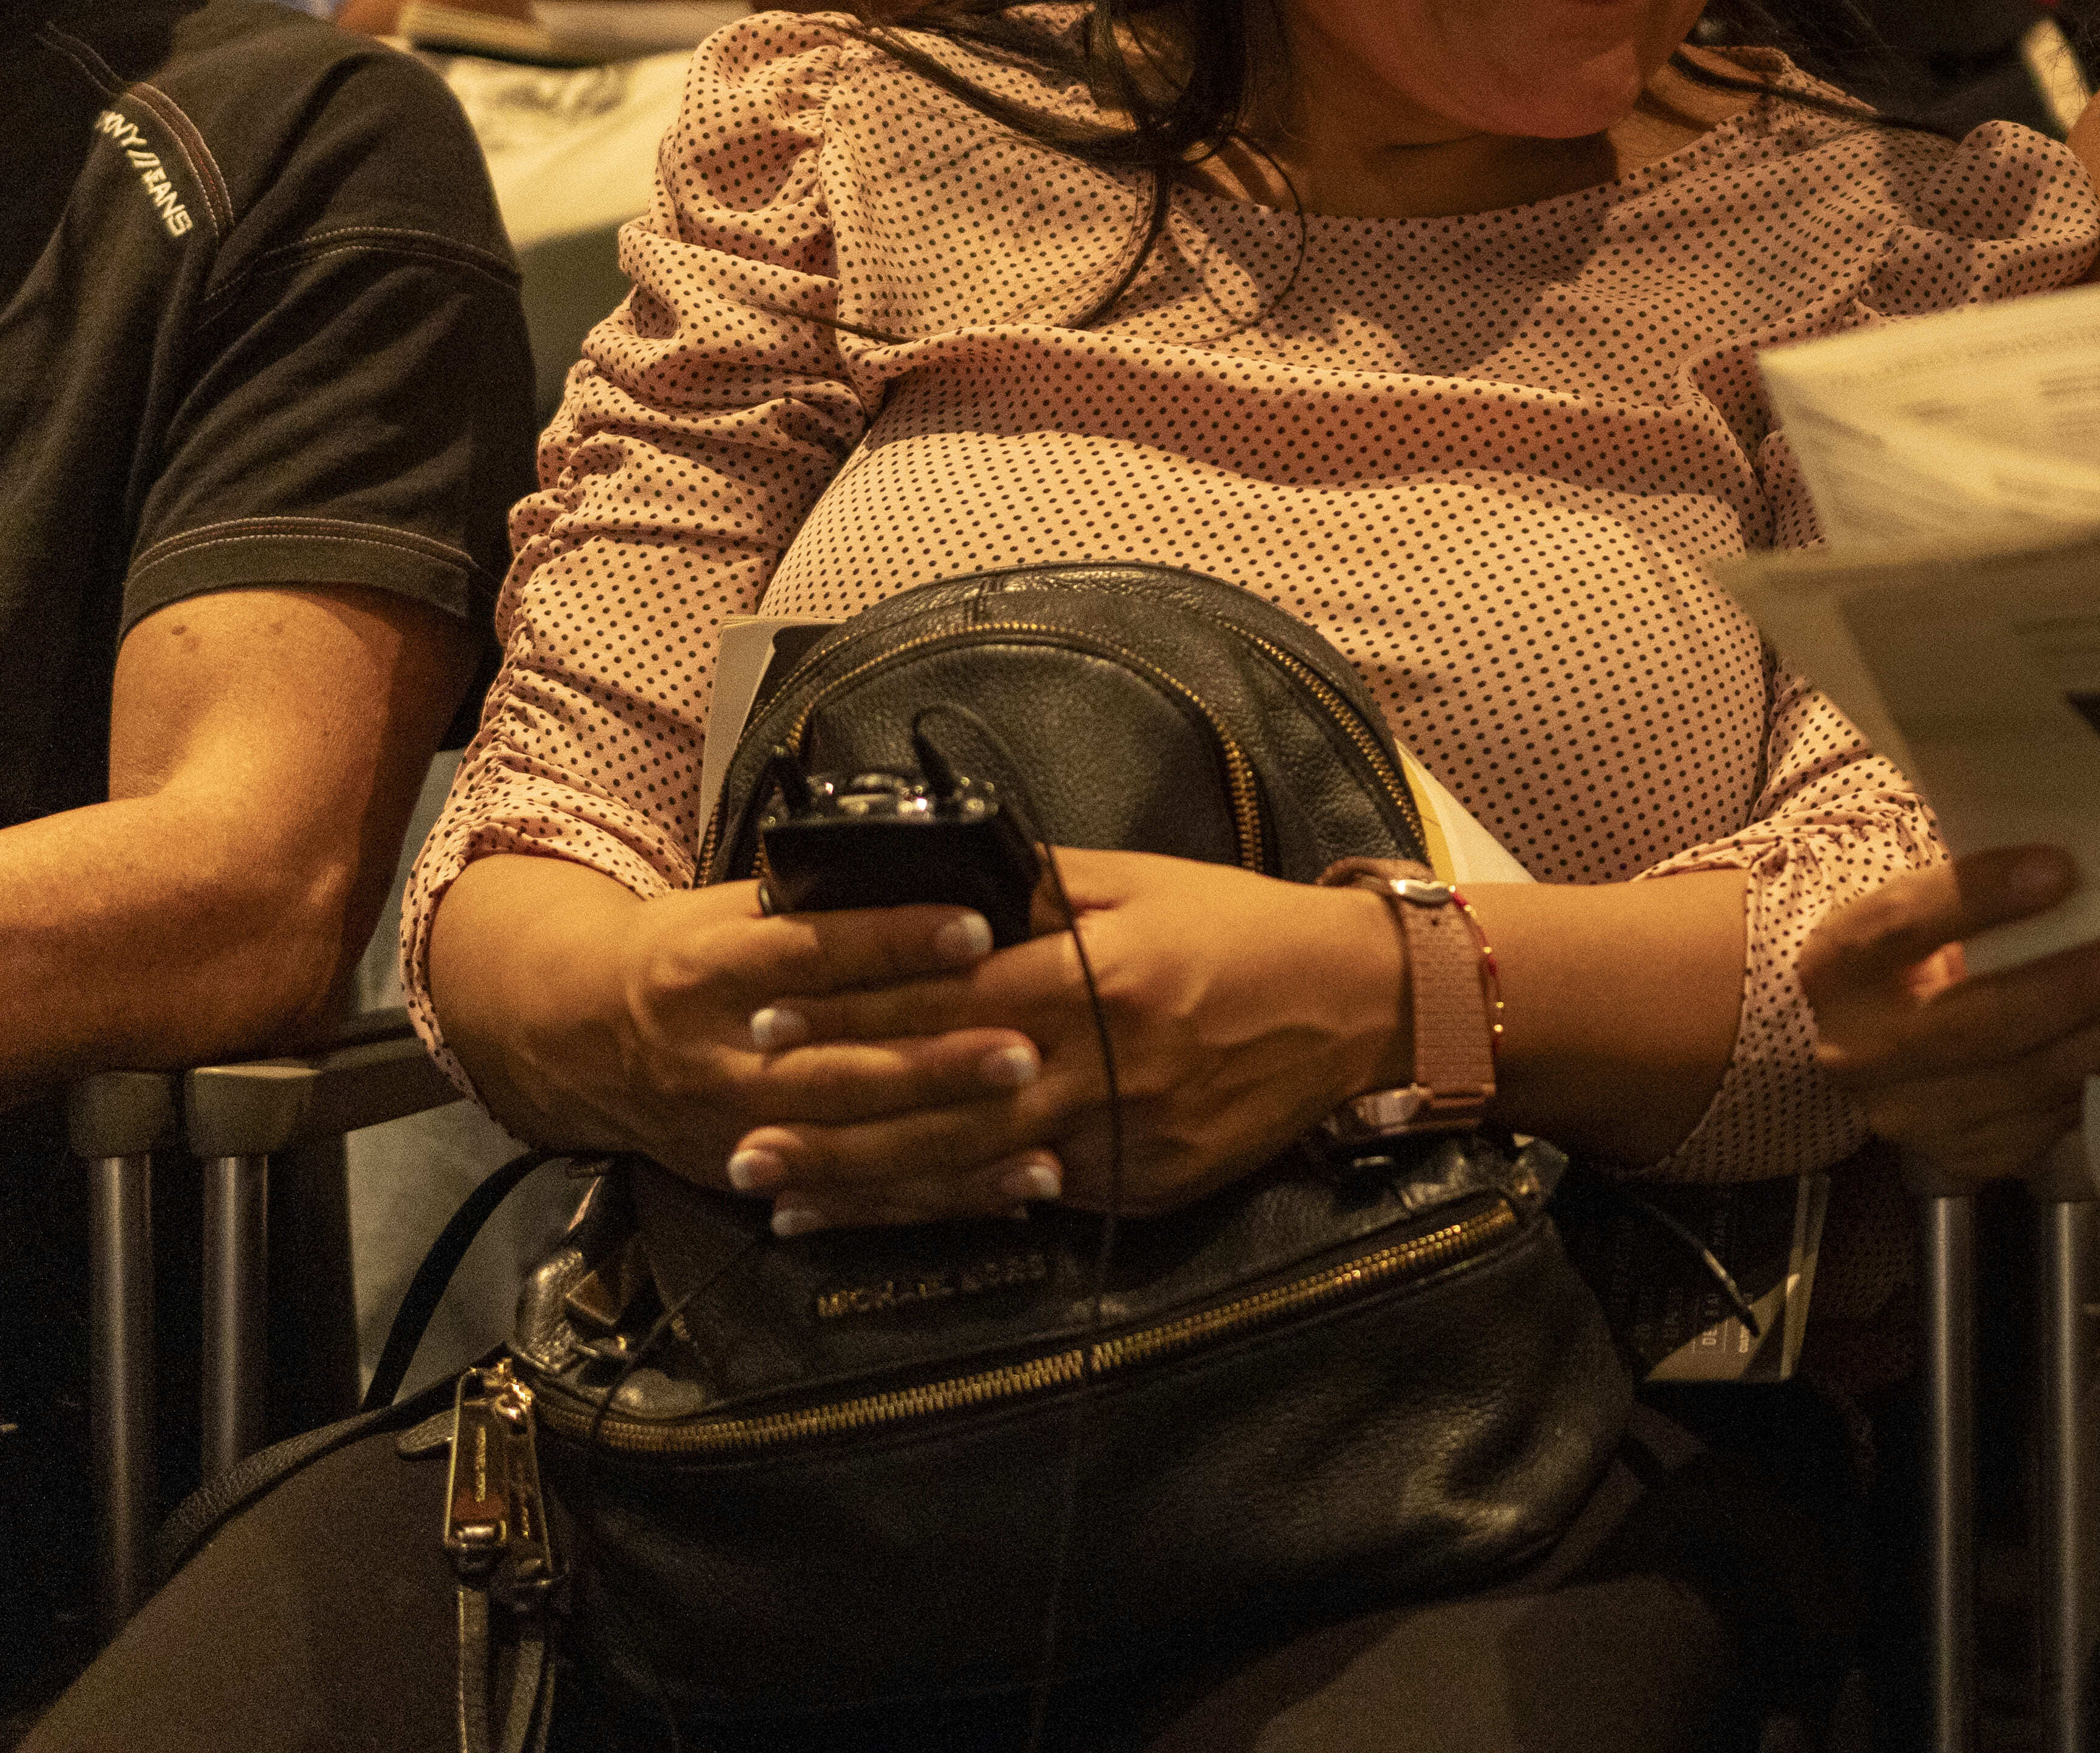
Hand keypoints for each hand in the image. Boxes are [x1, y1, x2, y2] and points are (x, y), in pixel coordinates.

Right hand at [554, 883, 1038, 1204]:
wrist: (577, 1034)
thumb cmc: (686, 956)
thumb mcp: (730, 909)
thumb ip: (814, 907)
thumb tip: (931, 879)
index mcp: (710, 967)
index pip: (813, 952)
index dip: (895, 942)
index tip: (976, 928)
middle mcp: (717, 1053)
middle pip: (838, 1062)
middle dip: (937, 1062)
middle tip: (1024, 1047)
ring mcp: (732, 1125)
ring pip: (851, 1140)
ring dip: (949, 1139)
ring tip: (1038, 1122)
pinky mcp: (748, 1176)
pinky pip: (853, 1195)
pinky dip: (934, 1196)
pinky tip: (1007, 1182)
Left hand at [728, 851, 1398, 1226]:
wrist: (1358, 1003)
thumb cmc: (1239, 925)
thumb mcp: (1136, 882)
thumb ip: (1032, 884)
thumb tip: (935, 882)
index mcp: (1096, 974)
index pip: (946, 997)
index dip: (852, 1010)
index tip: (770, 1018)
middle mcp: (1105, 1062)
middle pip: (943, 1098)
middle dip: (834, 1119)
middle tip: (740, 1137)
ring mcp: (1126, 1135)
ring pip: (976, 1169)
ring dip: (873, 1186)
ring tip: (785, 1198)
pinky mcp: (1145, 1185)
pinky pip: (1034, 1200)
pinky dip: (956, 1211)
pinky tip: (890, 1218)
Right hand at [1800, 850, 2099, 1185]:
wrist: (1868, 1044)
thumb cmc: (1913, 955)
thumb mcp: (1915, 908)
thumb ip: (1973, 886)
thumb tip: (2087, 856)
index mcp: (1840, 965)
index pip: (1903, 926)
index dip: (1980, 898)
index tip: (2061, 868)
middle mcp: (1865, 1051)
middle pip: (1979, 1023)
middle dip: (2079, 988)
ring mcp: (1917, 1115)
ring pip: (2032, 1081)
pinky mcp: (1970, 1155)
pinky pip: (2059, 1118)